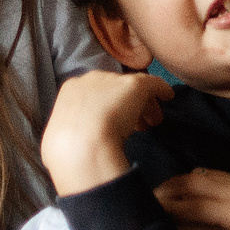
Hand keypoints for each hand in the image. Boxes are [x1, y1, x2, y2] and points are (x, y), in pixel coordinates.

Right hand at [40, 70, 171, 194]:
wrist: (80, 146)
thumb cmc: (66, 150)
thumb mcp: (61, 139)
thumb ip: (72, 134)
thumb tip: (72, 146)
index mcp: (71, 90)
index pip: (94, 94)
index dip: (106, 109)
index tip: (116, 126)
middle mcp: (91, 80)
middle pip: (113, 89)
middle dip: (124, 106)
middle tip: (136, 126)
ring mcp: (114, 81)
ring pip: (132, 89)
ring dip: (143, 105)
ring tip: (152, 122)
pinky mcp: (135, 86)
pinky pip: (152, 84)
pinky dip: (160, 89)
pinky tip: (168, 97)